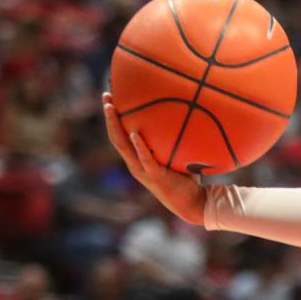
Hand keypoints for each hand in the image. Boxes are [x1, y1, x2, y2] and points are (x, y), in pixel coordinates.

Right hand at [102, 92, 207, 224]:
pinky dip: (139, 147)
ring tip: (111, 108)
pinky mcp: (155, 176)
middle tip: (106, 96)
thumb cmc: (187, 179)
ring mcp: (143, 171)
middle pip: (116, 137)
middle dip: (109, 116)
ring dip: (116, 127)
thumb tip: (186, 112)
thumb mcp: (177, 155)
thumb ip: (175, 139)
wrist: (194, 204)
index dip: (113, 118)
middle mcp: (135, 164)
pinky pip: (145, 160)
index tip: (110, 97)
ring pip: (123, 146)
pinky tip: (134, 134)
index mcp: (137, 159)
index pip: (120, 136)